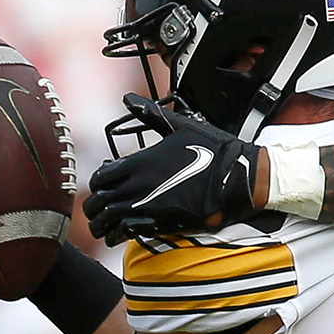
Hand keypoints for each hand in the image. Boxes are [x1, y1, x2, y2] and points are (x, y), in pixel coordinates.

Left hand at [83, 94, 261, 244]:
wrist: (239, 177)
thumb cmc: (214, 149)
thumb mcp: (181, 125)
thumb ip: (150, 113)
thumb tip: (128, 97)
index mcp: (140, 161)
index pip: (101, 177)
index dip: (97, 184)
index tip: (101, 187)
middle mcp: (139, 185)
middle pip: (100, 201)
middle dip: (93, 207)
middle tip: (95, 210)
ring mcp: (149, 206)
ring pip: (110, 220)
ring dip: (101, 225)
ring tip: (101, 228)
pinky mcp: (163, 223)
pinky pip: (129, 233)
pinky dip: (119, 235)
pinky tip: (118, 236)